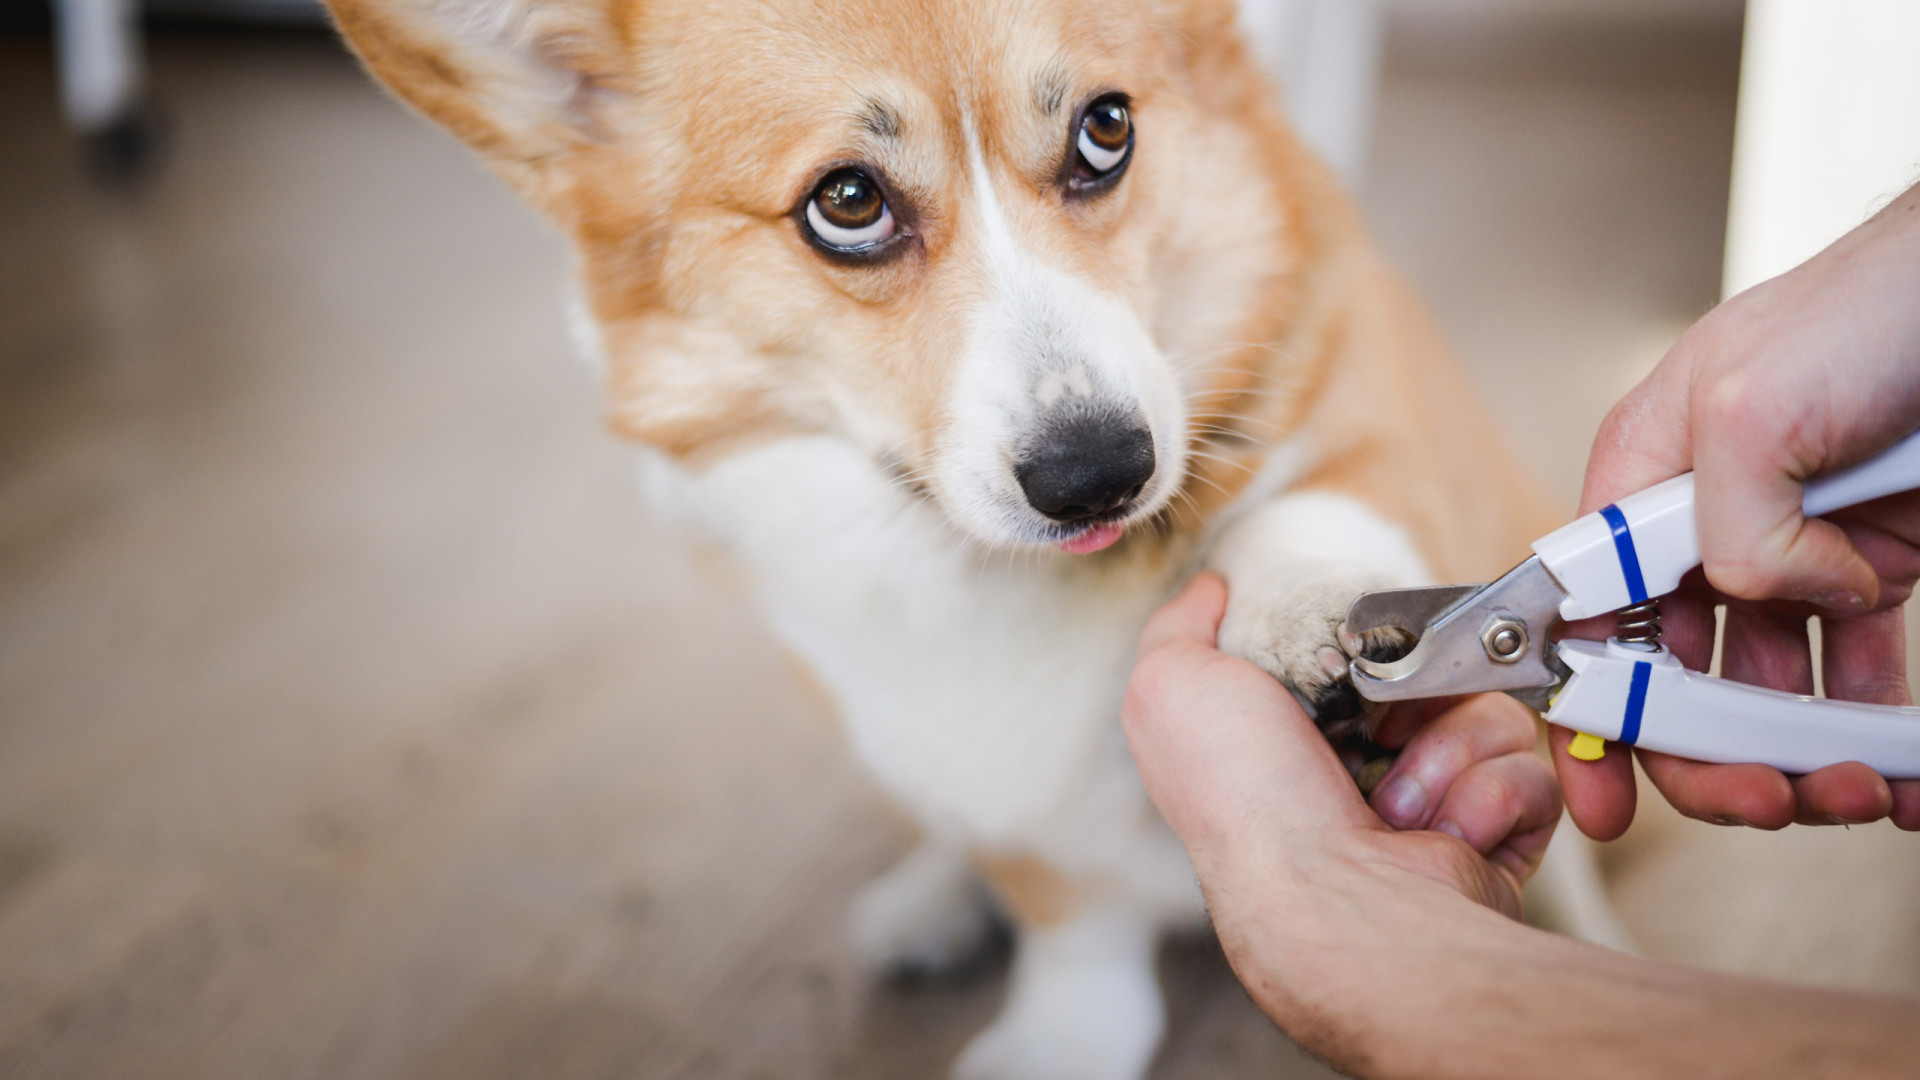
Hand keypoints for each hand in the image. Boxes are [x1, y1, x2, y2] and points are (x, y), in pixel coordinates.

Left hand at [1123, 574, 1560, 1024]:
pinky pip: (1528, 771)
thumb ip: (1182, 626)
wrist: (1333, 902)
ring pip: (1488, 712)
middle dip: (1414, 692)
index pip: (1360, 652)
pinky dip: (1487, 796)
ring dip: (1447, 750)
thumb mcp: (1174, 686)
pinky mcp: (1497, 835)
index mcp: (1294, 734)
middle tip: (1378, 727)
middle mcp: (1364, 769)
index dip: (1366, 644)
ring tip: (1399, 805)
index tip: (1351, 653)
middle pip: (1434, 671)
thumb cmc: (1246, 798)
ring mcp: (1436, 804)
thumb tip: (1212, 587)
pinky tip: (1440, 833)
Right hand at [1561, 183, 1919, 838]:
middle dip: (1710, 753)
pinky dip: (1871, 732)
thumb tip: (1766, 597)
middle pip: (1673, 675)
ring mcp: (1788, 549)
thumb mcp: (1750, 403)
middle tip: (1765, 797)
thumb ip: (1723, 524)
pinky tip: (1896, 767)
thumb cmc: (1870, 307)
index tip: (1604, 797)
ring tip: (1854, 785)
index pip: (1583, 619)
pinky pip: (1855, 674)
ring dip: (1798, 755)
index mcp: (1641, 481)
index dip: (1586, 714)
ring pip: (1764, 689)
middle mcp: (1702, 524)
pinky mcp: (1869, 565)